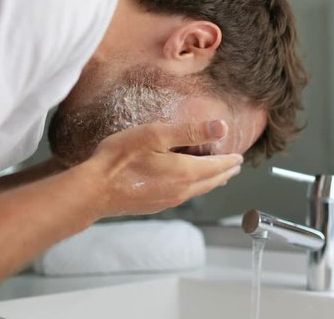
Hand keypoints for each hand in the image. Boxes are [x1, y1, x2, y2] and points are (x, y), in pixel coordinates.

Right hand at [84, 120, 243, 217]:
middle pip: (211, 181)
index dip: (229, 161)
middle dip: (224, 173)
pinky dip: (195, 187)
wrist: (94, 191)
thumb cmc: (121, 159)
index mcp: (186, 172)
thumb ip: (190, 131)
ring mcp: (168, 200)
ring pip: (198, 190)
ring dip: (211, 181)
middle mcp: (182, 190)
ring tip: (217, 176)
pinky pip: (184, 195)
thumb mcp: (156, 135)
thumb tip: (222, 128)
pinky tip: (188, 185)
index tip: (239, 159)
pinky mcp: (155, 205)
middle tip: (234, 168)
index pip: (217, 166)